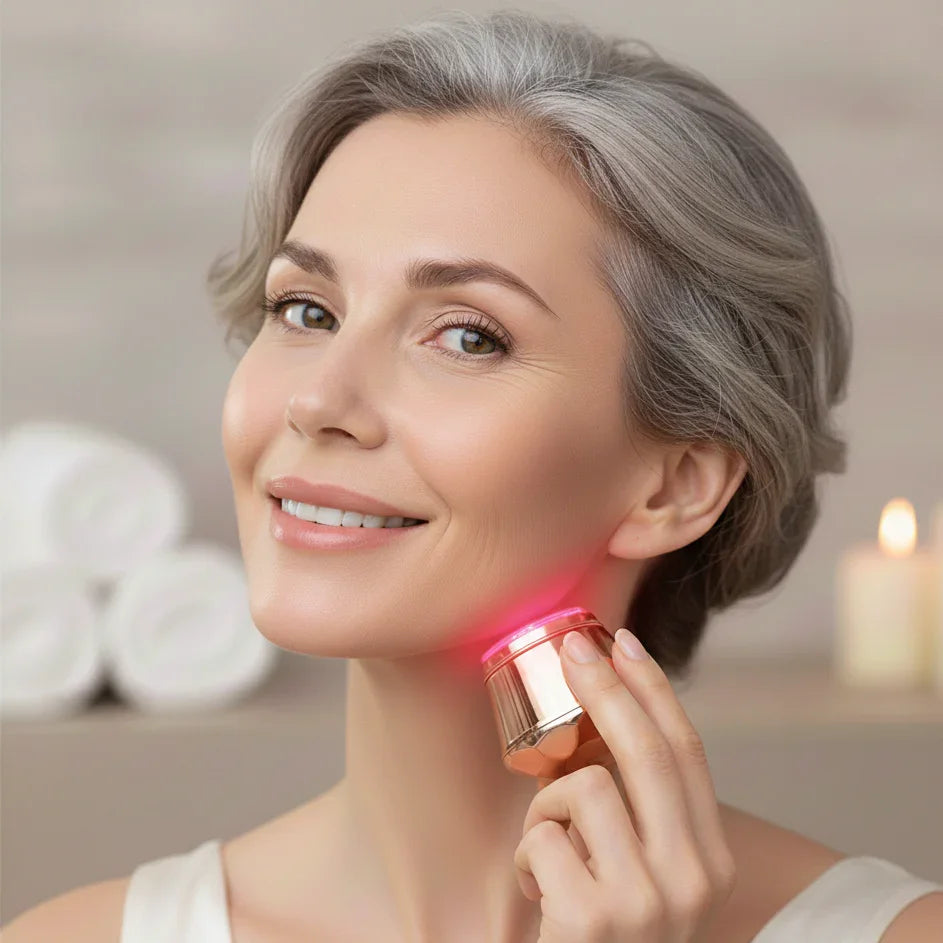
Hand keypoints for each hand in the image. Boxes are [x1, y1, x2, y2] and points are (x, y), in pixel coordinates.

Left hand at [513, 628, 736, 941]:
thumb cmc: (607, 937)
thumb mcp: (646, 879)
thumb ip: (642, 817)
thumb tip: (605, 724)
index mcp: (709, 860)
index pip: (687, 751)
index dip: (653, 688)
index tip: (623, 642)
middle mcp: (693, 878)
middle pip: (647, 749)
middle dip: (606, 684)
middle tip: (571, 645)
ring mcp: (649, 900)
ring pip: (585, 787)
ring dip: (549, 808)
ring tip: (550, 852)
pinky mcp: (597, 917)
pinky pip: (545, 836)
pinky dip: (530, 855)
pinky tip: (540, 895)